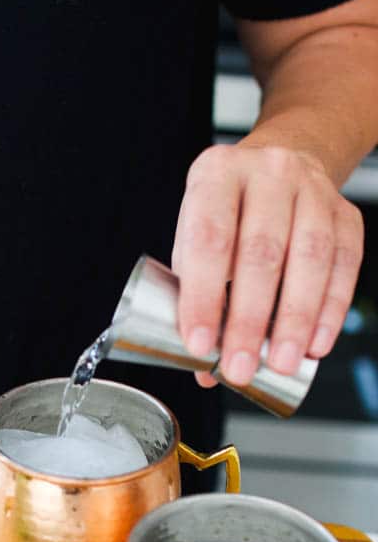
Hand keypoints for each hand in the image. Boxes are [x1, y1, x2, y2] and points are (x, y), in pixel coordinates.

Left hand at [171, 144, 363, 387]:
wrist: (276, 171)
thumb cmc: (226, 215)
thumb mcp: (194, 241)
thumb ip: (194, 298)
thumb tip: (204, 370)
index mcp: (217, 175)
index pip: (209, 239)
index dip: (202, 297)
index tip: (200, 345)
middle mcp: (268, 173)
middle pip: (261, 252)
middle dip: (249, 320)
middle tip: (240, 367)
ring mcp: (312, 189)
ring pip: (310, 258)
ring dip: (295, 320)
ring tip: (282, 363)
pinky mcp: (346, 213)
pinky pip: (343, 265)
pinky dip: (331, 310)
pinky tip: (316, 343)